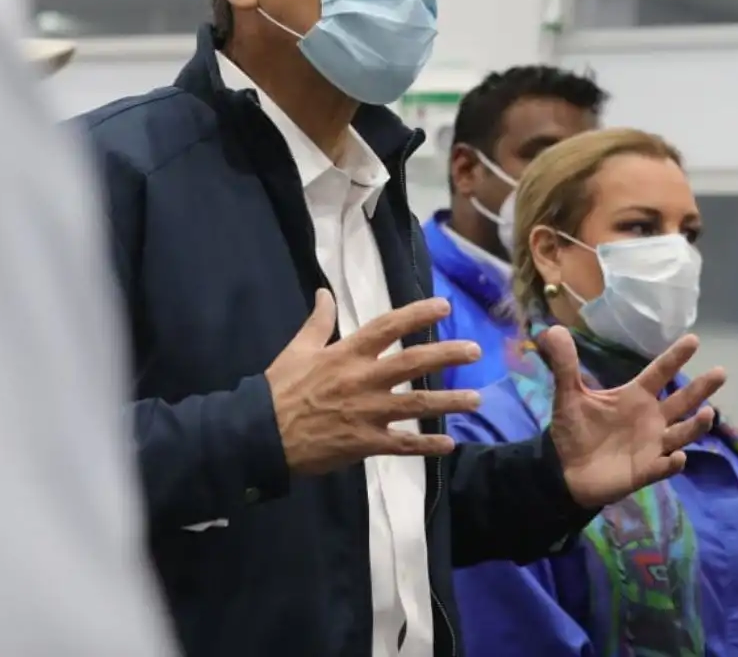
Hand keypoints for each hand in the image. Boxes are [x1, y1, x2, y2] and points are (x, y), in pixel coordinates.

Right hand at [265, 291, 484, 476]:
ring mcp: (367, 413)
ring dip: (448, 401)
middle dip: (446, 355)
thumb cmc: (280, 389)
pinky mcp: (365, 442)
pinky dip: (426, 445)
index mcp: (346, 354)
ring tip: (476, 398)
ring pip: (416, 404)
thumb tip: (325, 292)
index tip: (443, 306)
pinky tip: (448, 444)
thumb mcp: (297, 349)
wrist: (262, 434)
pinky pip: (402, 444)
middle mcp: (363, 379)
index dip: (417, 315)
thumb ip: (317, 322)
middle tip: (475, 350)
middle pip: (412, 363)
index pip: (388, 327)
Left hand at [538, 327, 726, 509]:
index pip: (659, 373)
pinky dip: (672, 463)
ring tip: (709, 413)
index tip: (694, 339)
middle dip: (701, 388)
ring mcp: (651, 446)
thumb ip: (565, 365)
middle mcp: (651, 419)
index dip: (675, 357)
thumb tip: (552, 330)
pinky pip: (663, 467)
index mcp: (635, 397)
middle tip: (721, 372)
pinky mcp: (644, 471)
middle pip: (682, 401)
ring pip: (681, 433)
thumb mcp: (568, 395)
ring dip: (695, 426)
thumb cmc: (574, 430)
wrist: (564, 470)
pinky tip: (678, 457)